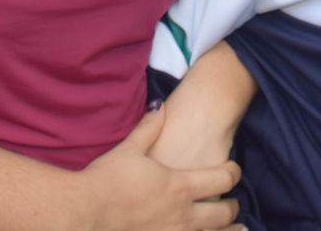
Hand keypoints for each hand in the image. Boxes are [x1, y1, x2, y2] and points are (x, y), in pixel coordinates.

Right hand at [79, 108, 241, 230]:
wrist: (86, 211)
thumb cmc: (107, 179)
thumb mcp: (130, 149)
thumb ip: (149, 128)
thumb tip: (160, 106)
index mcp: (179, 185)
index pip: (221, 179)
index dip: (233, 173)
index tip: (234, 171)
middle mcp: (182, 213)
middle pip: (222, 213)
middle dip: (232, 209)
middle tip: (234, 205)